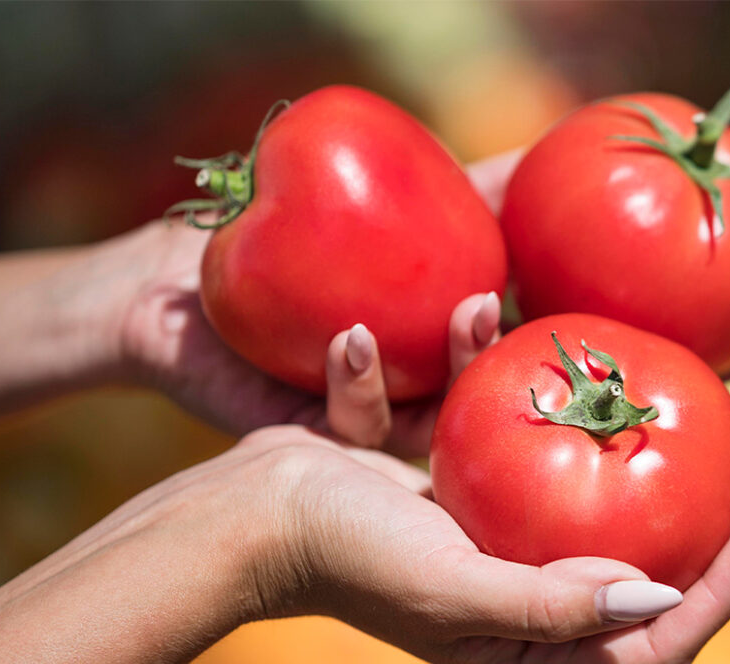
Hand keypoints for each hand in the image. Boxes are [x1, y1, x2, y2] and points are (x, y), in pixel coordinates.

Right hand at [0, 421, 729, 663]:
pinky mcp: (494, 495)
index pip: (670, 631)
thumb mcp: (453, 589)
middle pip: (669, 569)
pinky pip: (569, 459)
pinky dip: (605, 421)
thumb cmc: (347, 556)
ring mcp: (520, 547)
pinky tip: (641, 373)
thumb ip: (554, 601)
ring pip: (635, 509)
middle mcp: (542, 603)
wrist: (256, 510)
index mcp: (540, 648)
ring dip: (692, 463)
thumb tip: (662, 592)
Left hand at [114, 153, 526, 455]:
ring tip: (464, 311)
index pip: (507, 343)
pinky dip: (355, 384)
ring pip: (430, 418)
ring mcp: (370, 418)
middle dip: (499, 352)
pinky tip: (350, 339)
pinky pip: (349, 422)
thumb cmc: (277, 238)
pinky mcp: (314, 439)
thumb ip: (458, 190)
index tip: (558, 285)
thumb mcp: (379, 201)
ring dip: (451, 370)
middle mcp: (415, 390)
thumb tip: (539, 159)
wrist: (171, 288)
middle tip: (500, 303)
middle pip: (481, 389)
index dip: (539, 326)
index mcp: (441, 345)